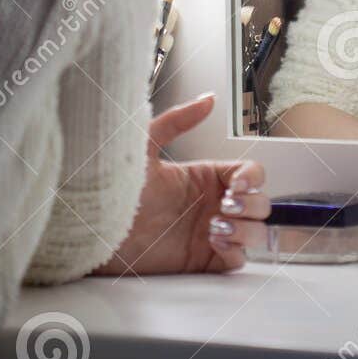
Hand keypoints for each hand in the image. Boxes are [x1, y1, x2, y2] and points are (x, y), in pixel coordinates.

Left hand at [91, 94, 270, 275]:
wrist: (96, 230)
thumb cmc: (115, 188)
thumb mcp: (144, 147)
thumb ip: (177, 121)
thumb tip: (209, 100)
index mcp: (206, 177)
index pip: (252, 174)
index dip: (253, 179)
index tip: (238, 184)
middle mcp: (213, 204)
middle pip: (261, 203)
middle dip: (250, 205)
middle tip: (224, 206)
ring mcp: (211, 232)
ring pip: (256, 231)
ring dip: (246, 229)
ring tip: (216, 227)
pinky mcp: (204, 259)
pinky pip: (238, 258)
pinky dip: (235, 251)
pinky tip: (212, 243)